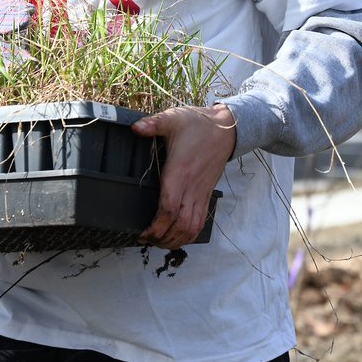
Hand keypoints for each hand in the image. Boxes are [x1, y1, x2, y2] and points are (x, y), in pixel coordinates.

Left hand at [132, 105, 235, 249]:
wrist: (226, 129)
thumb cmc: (198, 124)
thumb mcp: (173, 118)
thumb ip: (153, 123)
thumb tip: (135, 128)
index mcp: (179, 172)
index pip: (169, 208)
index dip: (156, 226)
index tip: (143, 233)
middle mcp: (191, 187)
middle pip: (180, 225)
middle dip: (162, 238)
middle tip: (146, 240)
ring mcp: (201, 193)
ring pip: (192, 227)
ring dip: (176, 240)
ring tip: (159, 242)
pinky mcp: (207, 194)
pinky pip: (200, 221)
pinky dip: (189, 234)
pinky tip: (178, 236)